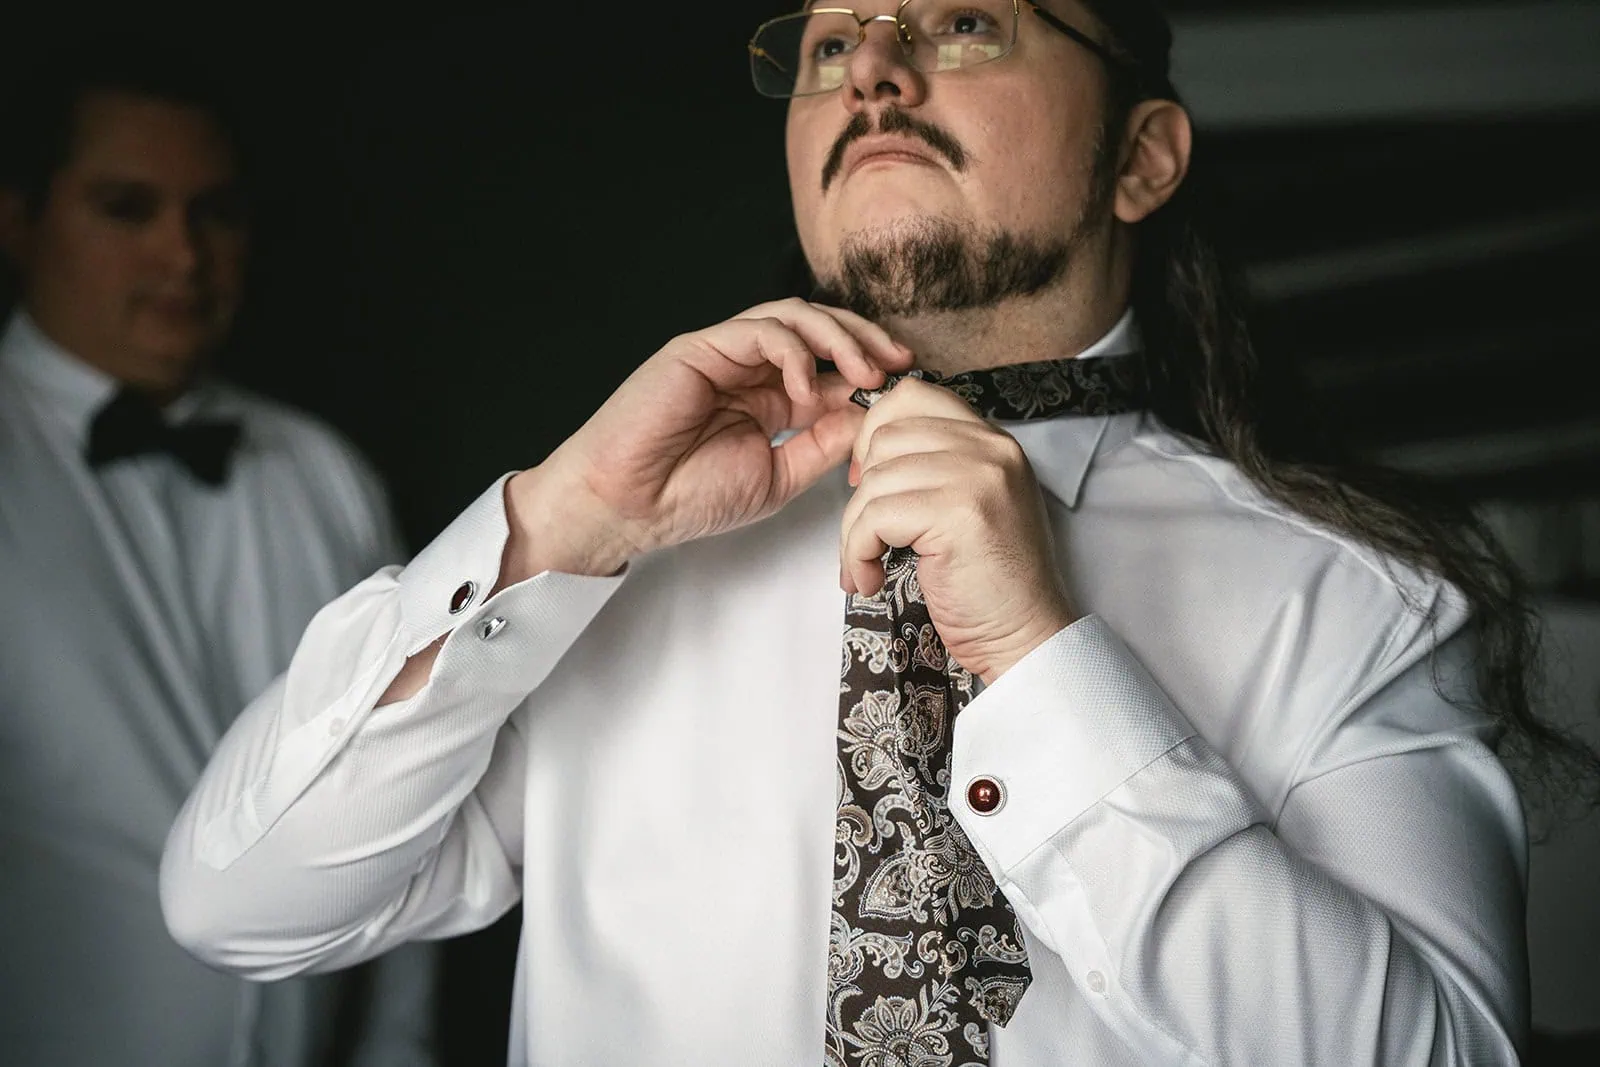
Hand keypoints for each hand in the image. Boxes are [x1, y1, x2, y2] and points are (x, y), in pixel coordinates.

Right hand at [504, 299, 912, 580]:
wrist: (627, 506)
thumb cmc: (688, 497)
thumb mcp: (780, 477)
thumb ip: (822, 443)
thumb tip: (870, 415)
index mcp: (769, 397)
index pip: (832, 363)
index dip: (873, 367)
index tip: (910, 383)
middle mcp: (750, 368)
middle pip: (821, 328)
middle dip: (867, 340)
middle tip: (900, 363)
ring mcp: (725, 353)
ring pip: (795, 317)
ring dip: (839, 338)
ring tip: (865, 372)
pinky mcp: (701, 347)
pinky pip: (760, 330)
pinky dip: (794, 351)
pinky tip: (806, 388)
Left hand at [841, 377, 1076, 684]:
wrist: (1024, 637)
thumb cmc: (988, 584)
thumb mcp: (967, 506)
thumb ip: (934, 467)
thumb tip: (864, 453)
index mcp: (992, 441)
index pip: (913, 396)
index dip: (874, 434)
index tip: (870, 482)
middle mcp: (990, 448)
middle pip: (886, 435)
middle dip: (860, 490)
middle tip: (866, 534)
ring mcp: (978, 476)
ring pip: (874, 479)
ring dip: (854, 530)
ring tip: (868, 566)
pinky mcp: (959, 513)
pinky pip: (875, 516)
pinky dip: (857, 552)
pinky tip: (869, 579)